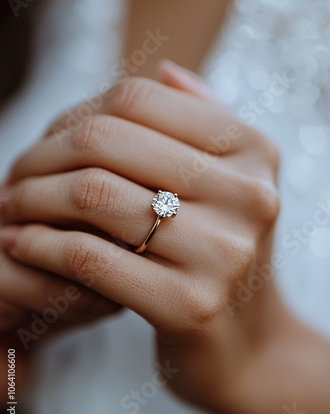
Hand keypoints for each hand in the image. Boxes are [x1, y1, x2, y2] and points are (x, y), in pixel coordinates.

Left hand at [0, 63, 280, 413]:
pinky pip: (88, 258)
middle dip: (41, 155)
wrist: (249, 344)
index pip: (137, 99)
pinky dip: (40, 245)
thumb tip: (164, 69)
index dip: (76, 113)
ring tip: (12, 207)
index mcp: (253, 153)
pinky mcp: (188, 306)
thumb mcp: (230, 182)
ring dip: (32, 199)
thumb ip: (203, 120)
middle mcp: (247, 196)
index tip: (48, 141)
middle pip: (106, 141)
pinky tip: (23, 243)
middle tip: (15, 175)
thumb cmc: (224, 255)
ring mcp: (221, 253)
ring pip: (92, 195)